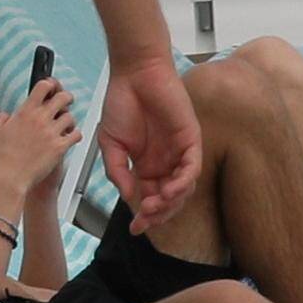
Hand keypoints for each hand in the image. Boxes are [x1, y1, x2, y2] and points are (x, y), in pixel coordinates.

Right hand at [0, 82, 80, 188]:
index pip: (43, 86)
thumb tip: (7, 115)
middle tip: (66, 101)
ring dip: (68, 119)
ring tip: (64, 125)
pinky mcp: (59, 148)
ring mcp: (51, 133)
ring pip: (70, 117)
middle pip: (63, 97)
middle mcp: (40, 119)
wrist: (9, 179)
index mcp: (25, 112)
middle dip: (66, 97)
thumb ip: (1, 118)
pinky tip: (70, 137)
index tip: (51, 88)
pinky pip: (76, 135)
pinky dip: (75, 135)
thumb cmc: (0, 158)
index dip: (49, 84)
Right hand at [96, 50, 200, 225]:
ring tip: (154, 205)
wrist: (134, 74)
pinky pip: (192, 168)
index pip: (149, 198)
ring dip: (171, 202)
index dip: (144, 216)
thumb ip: (117, 171)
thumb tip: (128, 197)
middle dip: (158, 213)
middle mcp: (165, 163)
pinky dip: (183, 182)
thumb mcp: (110, 144)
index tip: (135, 228)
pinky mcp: (191, 140)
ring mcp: (179, 152)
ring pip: (183, 188)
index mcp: (146, 166)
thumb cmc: (121, 103)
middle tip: (145, 219)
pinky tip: (170, 190)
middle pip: (168, 199)